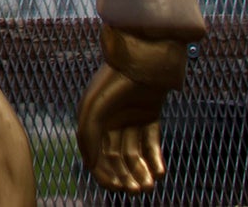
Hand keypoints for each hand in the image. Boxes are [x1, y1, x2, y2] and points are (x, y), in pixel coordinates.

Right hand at [77, 63, 168, 193]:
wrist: (143, 57)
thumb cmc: (114, 81)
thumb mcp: (94, 110)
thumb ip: (88, 137)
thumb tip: (89, 165)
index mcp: (93, 121)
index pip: (97, 156)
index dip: (106, 175)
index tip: (117, 188)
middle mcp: (110, 120)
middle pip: (117, 158)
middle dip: (126, 176)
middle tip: (138, 189)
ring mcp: (130, 117)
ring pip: (135, 152)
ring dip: (141, 170)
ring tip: (150, 184)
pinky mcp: (150, 113)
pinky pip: (151, 140)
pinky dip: (154, 157)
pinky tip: (159, 170)